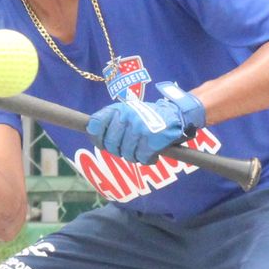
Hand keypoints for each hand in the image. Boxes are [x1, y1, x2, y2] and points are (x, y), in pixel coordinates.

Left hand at [86, 82, 205, 163]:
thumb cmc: (148, 116)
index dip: (96, 138)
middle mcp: (126, 117)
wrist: (176, 114)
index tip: (102, 144)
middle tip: (128, 148)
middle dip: (118, 150)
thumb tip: (92, 135)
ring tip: (141, 149)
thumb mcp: (127, 111)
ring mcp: (139, 128)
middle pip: (111, 144)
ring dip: (134, 155)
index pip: (95, 124)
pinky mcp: (153, 139)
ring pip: (126, 153)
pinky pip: (142, 157)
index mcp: (118, 109)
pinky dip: (148, 159)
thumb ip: (111, 121)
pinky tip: (152, 154)